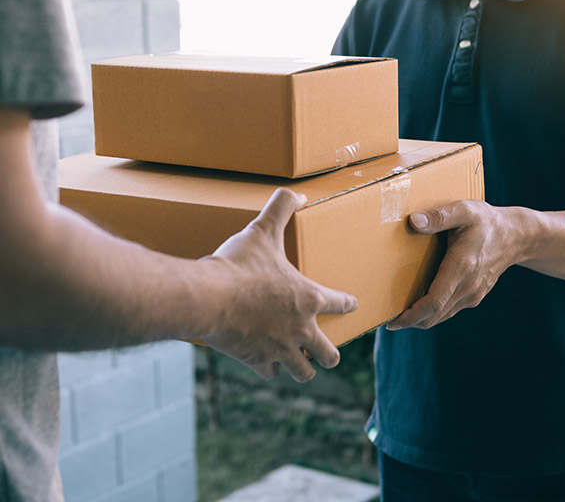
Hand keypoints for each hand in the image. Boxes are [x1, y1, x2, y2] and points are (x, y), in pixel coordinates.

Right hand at [200, 188, 357, 381]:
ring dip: (304, 368)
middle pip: (329, 353)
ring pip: (303, 371)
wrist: (210, 297)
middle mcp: (301, 328)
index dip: (348, 303)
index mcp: (308, 297)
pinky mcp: (257, 359)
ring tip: (303, 365)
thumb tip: (300, 193)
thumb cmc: (239, 264)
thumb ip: (282, 206)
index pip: (340, 302)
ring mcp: (280, 348)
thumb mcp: (263, 229)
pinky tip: (268, 365)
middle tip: (327, 352)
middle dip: (329, 354)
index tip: (354, 304)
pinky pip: (270, 372)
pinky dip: (270, 369)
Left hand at [387, 200, 526, 329]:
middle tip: (389, 322)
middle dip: (411, 322)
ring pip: (442, 316)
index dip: (411, 316)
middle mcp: (468, 286)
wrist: (517, 236)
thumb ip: (438, 216)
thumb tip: (413, 221)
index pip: (434, 302)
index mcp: (461, 267)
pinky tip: (421, 305)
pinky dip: (433, 313)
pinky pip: (450, 309)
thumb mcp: (463, 210)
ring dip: (421, 319)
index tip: (392, 321)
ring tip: (400, 316)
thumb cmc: (486, 221)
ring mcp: (473, 293)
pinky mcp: (475, 295)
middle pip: (435, 315)